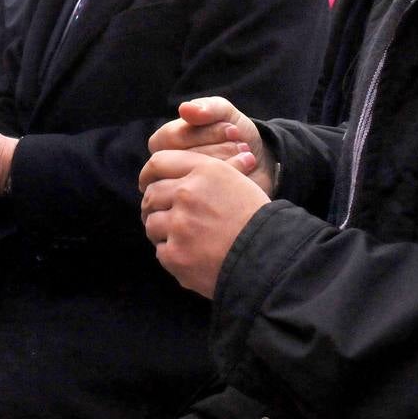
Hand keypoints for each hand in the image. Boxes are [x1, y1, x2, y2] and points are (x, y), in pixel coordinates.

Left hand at [139, 150, 270, 297]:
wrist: (269, 256)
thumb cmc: (256, 218)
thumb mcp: (236, 180)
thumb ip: (203, 172)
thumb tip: (179, 172)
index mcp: (204, 170)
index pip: (158, 162)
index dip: (149, 174)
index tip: (148, 184)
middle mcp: (188, 193)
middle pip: (151, 194)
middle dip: (154, 206)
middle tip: (165, 216)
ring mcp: (179, 225)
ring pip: (152, 223)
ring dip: (163, 231)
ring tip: (184, 238)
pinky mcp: (176, 254)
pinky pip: (160, 251)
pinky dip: (172, 254)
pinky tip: (192, 255)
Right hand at [148, 97, 277, 194]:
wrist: (260, 161)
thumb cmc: (234, 135)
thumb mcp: (224, 114)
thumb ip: (206, 108)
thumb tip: (184, 109)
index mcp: (164, 144)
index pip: (171, 138)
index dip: (204, 133)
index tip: (233, 130)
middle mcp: (166, 168)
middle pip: (181, 160)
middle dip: (217, 149)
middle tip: (241, 145)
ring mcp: (179, 190)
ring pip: (192, 179)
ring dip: (225, 163)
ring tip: (246, 156)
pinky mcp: (196, 208)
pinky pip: (206, 198)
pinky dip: (230, 181)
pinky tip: (246, 171)